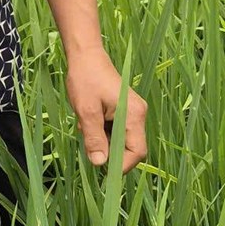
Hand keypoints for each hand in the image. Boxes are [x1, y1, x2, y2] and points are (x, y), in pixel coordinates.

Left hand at [66, 50, 146, 171]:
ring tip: (86, 128)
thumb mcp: (86, 111)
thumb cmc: (85, 79)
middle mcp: (138, 115)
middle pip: (131, 148)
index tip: (102, 169)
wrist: (85, 56)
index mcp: (134, 115)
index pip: (137, 152)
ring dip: (104, 141)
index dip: (121, 165)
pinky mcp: (125, 111)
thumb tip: (99, 164)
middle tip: (89, 145)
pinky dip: (103, 132)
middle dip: (110, 152)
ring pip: (122, 140)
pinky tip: (89, 122)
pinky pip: (117, 131)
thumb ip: (94, 138)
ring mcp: (133, 112)